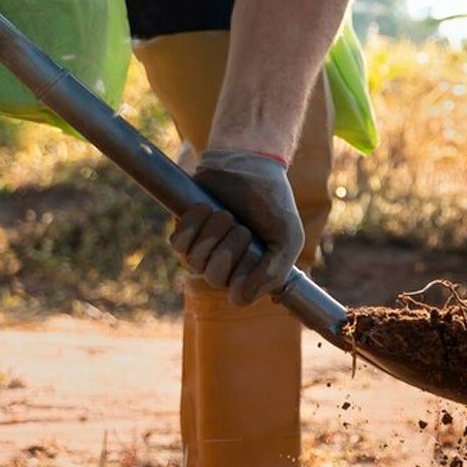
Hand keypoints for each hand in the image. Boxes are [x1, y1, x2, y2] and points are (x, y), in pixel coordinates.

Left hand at [169, 149, 302, 305]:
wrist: (250, 165)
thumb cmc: (273, 202)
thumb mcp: (288, 238)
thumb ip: (274, 272)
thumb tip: (240, 301)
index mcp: (254, 271)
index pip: (238, 296)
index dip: (243, 277)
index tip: (254, 251)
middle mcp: (228, 264)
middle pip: (214, 278)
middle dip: (228, 250)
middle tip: (242, 227)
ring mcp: (206, 248)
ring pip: (194, 262)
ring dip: (211, 235)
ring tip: (225, 214)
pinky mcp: (187, 230)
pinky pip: (178, 244)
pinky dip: (192, 225)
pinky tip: (206, 209)